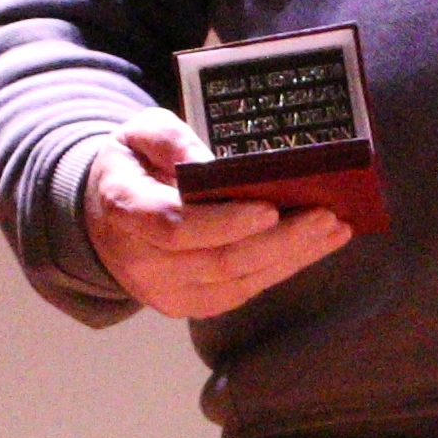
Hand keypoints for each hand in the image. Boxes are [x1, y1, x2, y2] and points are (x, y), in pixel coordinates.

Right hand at [84, 114, 347, 316]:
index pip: (175, 226)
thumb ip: (171, 139)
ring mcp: (166, 290)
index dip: (224, 222)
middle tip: (326, 215)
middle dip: (279, 241)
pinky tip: (315, 246)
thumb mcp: (139, 132)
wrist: (104, 215)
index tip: (270, 208)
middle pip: (218, 261)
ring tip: (334, 229)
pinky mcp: (190, 305)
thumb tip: (210, 163)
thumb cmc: (133, 166)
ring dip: (292, 257)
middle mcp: (142, 260)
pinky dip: (282, 269)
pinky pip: (242, 291)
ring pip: (237, 282)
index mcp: (124, 209)